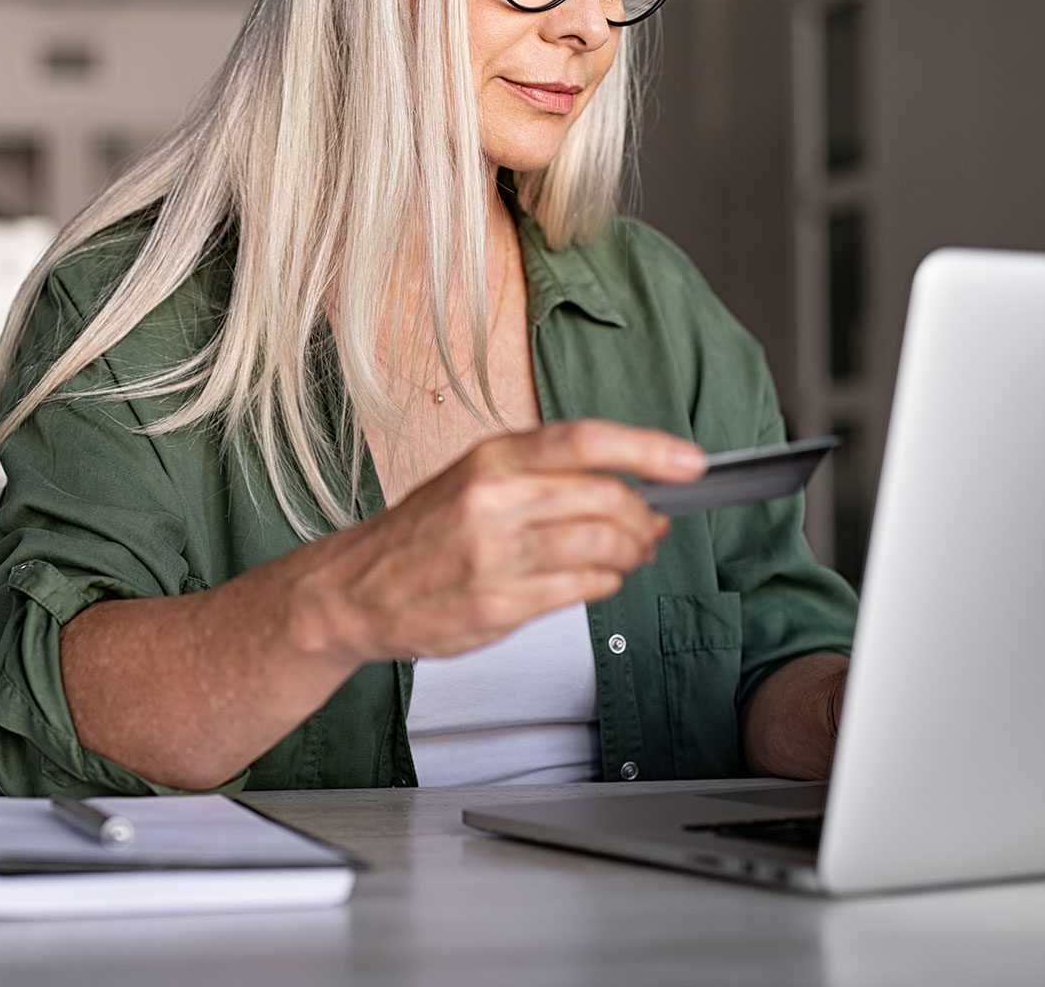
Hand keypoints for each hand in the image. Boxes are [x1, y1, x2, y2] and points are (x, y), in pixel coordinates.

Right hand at [289, 419, 707, 662]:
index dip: (649, 449)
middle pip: (607, 498)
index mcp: (491, 459)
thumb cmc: (419, 533)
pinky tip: (599, 577)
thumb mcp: (473, 478)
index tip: (690, 463)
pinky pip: (581, 588)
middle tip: (653, 526)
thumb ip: (544, 477)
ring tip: (630, 554)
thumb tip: (628, 483)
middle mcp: (494, 500)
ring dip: (633, 553)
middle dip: (646, 517)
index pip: (585, 441)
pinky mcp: (498, 604)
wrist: (354, 590)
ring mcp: (496, 555)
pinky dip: (605, 582)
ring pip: (602, 546)